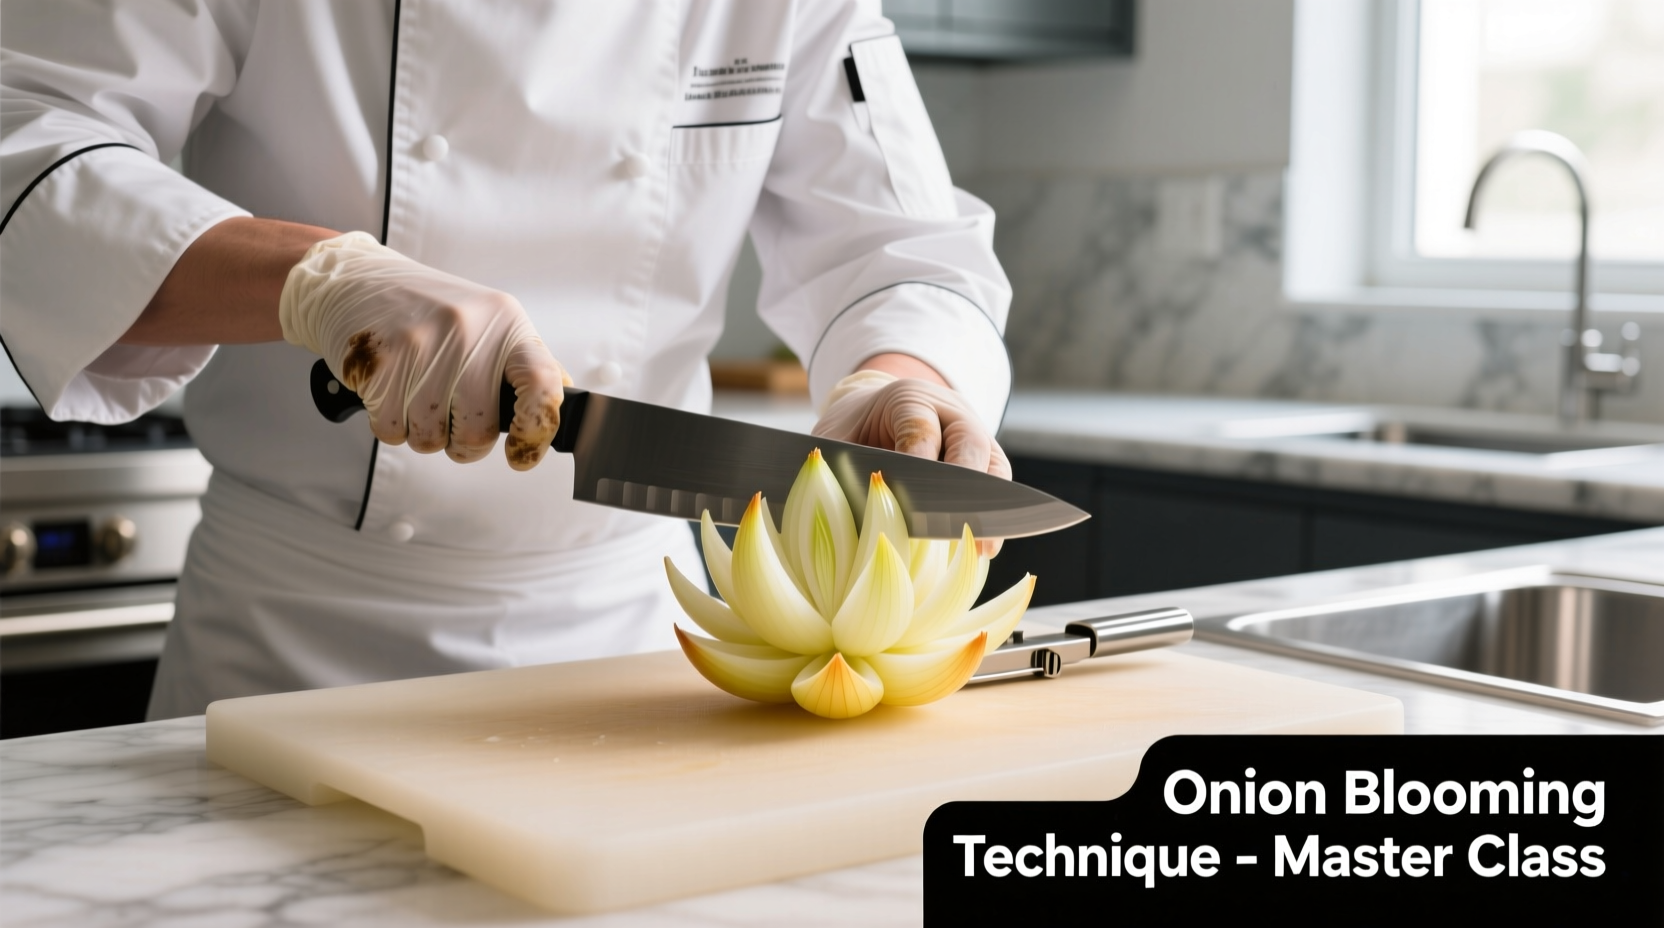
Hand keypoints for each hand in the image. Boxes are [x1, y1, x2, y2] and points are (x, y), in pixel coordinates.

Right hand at [279, 232, 568, 468]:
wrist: (353, 277)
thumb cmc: (424, 306)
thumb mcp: (488, 320)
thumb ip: (525, 364)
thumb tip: (560, 404)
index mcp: (505, 322)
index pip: (542, 384)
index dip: (537, 430)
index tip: (522, 454)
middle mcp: (467, 331)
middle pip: (478, 432)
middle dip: (463, 443)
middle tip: (451, 420)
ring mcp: (421, 346)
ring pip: (431, 439)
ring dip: (423, 434)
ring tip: (415, 395)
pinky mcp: (379, 363)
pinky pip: (391, 431)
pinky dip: (390, 425)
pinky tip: (390, 391)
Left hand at [811, 369, 1010, 554]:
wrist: (873, 416)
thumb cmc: (850, 433)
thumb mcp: (831, 440)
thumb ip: (832, 466)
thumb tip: (832, 506)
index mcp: (908, 398)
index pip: (919, 427)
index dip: (917, 459)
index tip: (910, 495)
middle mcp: (948, 411)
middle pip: (968, 440)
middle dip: (962, 481)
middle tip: (954, 520)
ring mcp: (971, 436)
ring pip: (992, 463)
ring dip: (989, 505)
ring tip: (984, 545)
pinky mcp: (984, 461)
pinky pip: (996, 485)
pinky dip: (992, 515)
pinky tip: (985, 547)